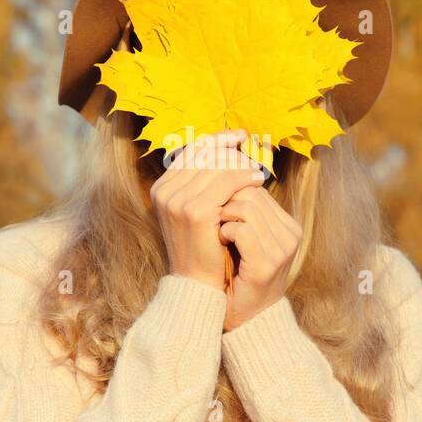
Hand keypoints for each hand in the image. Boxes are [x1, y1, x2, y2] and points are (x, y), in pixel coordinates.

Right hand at [150, 130, 264, 291]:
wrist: (198, 285)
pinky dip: (245, 178)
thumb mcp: (196, 211)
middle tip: (251, 154)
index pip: (191, 151)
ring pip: (217, 166)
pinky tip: (259, 181)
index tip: (238, 136)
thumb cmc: (203, 248)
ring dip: (241, 164)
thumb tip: (227, 149)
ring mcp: (177, 201)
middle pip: (204, 155)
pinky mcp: (195, 211)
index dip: (216, 140)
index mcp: (162, 188)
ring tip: (258, 170)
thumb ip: (202, 184)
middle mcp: (165, 191)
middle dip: (230, 152)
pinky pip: (227, 182)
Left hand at [218, 185, 302, 329]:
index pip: (257, 190)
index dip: (231, 192)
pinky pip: (242, 230)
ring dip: (223, 215)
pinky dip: (224, 231)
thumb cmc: (238, 276)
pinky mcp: (267, 264)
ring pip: (247, 208)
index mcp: (289, 227)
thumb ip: (244, 214)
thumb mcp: (246, 241)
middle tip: (212, 217)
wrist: (244, 319)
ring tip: (215, 229)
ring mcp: (281, 250)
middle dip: (226, 200)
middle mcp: (290, 236)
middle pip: (252, 194)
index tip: (215, 205)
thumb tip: (223, 179)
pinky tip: (218, 240)